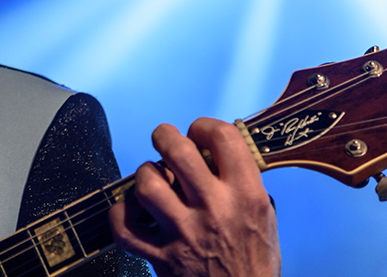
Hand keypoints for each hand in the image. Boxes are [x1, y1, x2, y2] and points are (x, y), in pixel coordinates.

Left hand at [108, 118, 280, 276]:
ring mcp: (184, 234)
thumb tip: (213, 150)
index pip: (223, 137)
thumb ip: (242, 182)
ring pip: (146, 183)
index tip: (198, 134)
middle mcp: (215, 210)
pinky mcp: (161, 257)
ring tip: (153, 180)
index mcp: (246, 196)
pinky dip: (121, 214)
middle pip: (176, 150)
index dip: (204, 126)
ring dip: (145, 175)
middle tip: (164, 141)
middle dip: (164, 136)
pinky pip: (122, 226)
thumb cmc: (255, 261)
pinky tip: (133, 211)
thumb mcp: (264, 216)